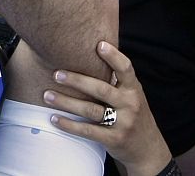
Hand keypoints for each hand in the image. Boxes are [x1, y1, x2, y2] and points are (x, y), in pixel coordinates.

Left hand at [46, 42, 173, 175]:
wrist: (148, 149)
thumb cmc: (132, 114)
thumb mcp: (130, 95)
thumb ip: (115, 79)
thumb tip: (87, 50)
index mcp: (133, 89)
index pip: (126, 69)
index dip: (114, 56)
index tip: (99, 44)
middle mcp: (130, 104)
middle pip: (101, 89)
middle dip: (77, 80)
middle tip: (56, 74)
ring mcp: (124, 123)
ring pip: (91, 110)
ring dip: (66, 102)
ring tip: (47, 95)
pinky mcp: (114, 139)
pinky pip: (88, 131)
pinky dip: (69, 125)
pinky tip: (54, 118)